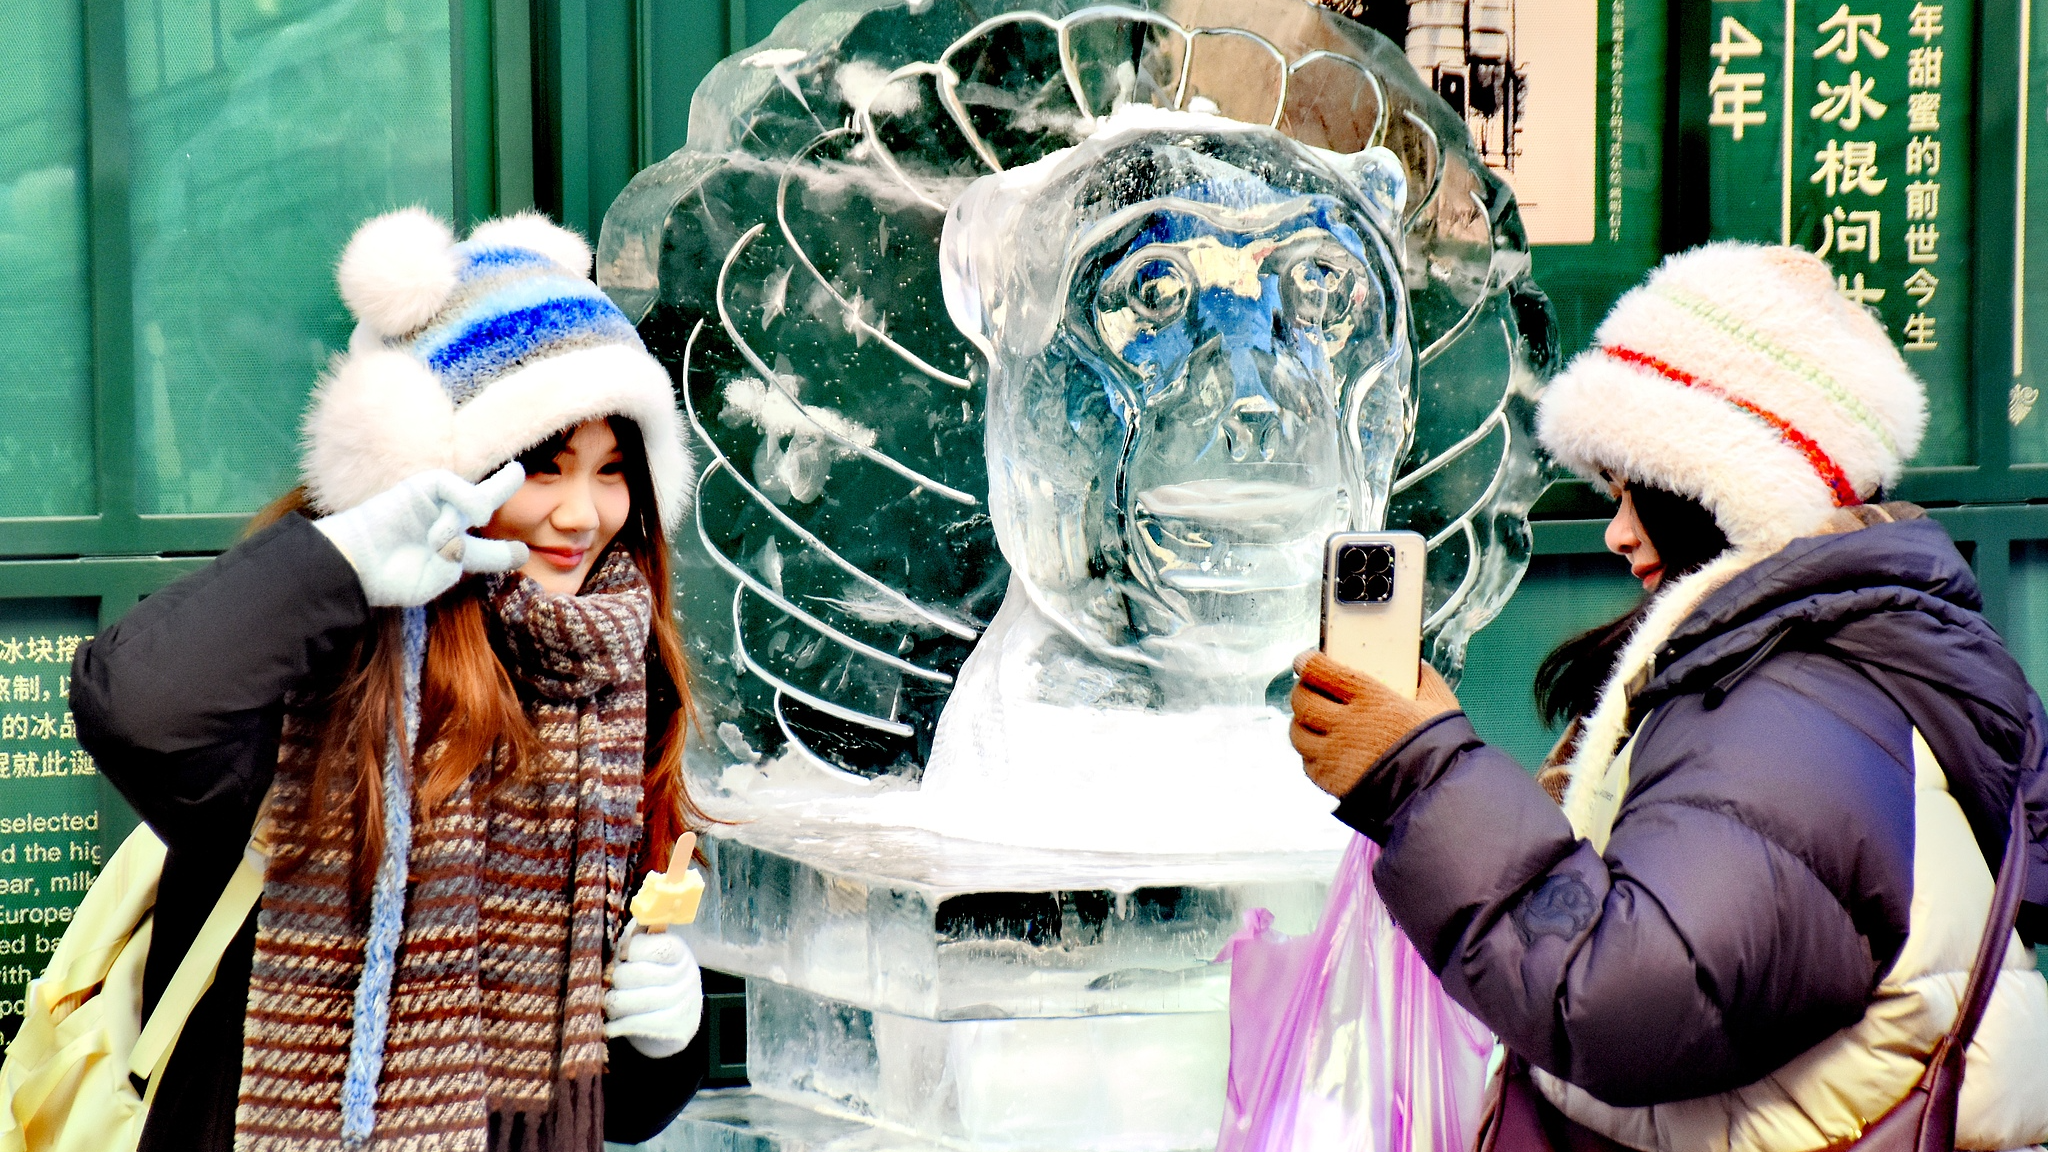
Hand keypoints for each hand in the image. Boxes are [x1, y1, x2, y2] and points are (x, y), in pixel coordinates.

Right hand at [313, 465, 529, 606]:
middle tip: (517, 472)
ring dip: (463, 523)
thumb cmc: (387, 579)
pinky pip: (452, 484)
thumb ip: (457, 566)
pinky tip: (466, 518)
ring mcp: (432, 506)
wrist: (355, 565)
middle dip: (501, 487)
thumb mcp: (431, 582)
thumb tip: (464, 544)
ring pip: (473, 500)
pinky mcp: (419, 488)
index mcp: (448, 554)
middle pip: (480, 502)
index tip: (521, 552)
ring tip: (444, 542)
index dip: (503, 553)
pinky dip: (464, 498)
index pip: (483, 550)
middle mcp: (444, 526)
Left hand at [604, 918, 702, 1058]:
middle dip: (617, 980)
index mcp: (679, 951)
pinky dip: (620, 1025)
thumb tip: (636, 908)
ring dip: (614, 1004)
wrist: (671, 1022)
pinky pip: (639, 1025)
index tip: (622, 956)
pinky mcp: (677, 1029)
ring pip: (635, 1001)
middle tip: (611, 983)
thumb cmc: (649, 978)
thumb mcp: (645, 953)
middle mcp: (687, 975)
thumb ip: (637, 935)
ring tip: (609, 1003)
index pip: (657, 946)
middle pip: (639, 974)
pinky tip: (611, 1025)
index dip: (632, 950)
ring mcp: (684, 1003)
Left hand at [1290, 652, 1460, 796]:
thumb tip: (1417, 666)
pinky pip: (1307, 762)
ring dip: (1302, 724)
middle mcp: (1345, 724)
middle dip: (1302, 691)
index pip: (1319, 671)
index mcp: (1369, 698)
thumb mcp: (1439, 704)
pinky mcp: (1330, 781)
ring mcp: (1334, 754)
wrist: (1437, 796)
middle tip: (1310, 690)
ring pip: (1297, 732)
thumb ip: (1425, 680)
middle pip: (1302, 700)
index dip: (1306, 662)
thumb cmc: (1441, 748)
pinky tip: (1325, 751)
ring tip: (1314, 722)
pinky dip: (1311, 754)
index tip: (1304, 660)